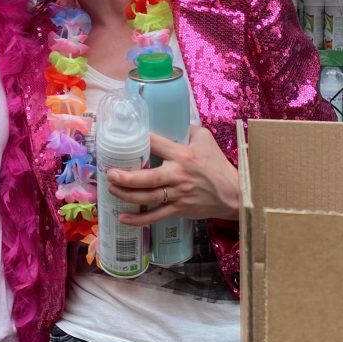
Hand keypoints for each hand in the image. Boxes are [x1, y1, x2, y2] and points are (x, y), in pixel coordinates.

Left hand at [107, 126, 239, 225]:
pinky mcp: (179, 209)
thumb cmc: (217, 165)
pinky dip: (139, 220)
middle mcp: (178, 175)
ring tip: (111, 189)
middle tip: (110, 174)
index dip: (139, 141)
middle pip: (148, 178)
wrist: (233, 194)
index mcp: (183, 155)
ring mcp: (177, 194)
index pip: (156, 145)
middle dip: (126, 177)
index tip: (121, 139)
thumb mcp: (205, 139)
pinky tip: (123, 218)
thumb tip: (171, 121)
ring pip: (148, 197)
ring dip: (127, 195)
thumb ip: (187, 130)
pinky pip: (156, 216)